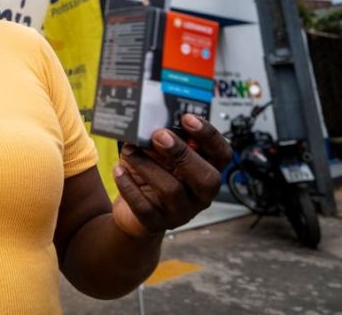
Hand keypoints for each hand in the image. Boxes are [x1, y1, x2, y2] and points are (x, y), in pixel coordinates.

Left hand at [112, 113, 232, 237]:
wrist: (132, 212)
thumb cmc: (152, 175)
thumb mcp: (161, 155)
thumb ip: (164, 139)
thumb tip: (152, 120)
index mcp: (207, 171)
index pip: (222, 155)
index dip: (209, 136)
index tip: (188, 118)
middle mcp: (200, 195)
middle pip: (206, 178)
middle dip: (183, 153)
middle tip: (159, 135)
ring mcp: (181, 213)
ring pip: (171, 190)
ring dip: (147, 165)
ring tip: (129, 150)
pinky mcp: (156, 224)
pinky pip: (144, 208)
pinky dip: (129, 186)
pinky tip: (119, 170)